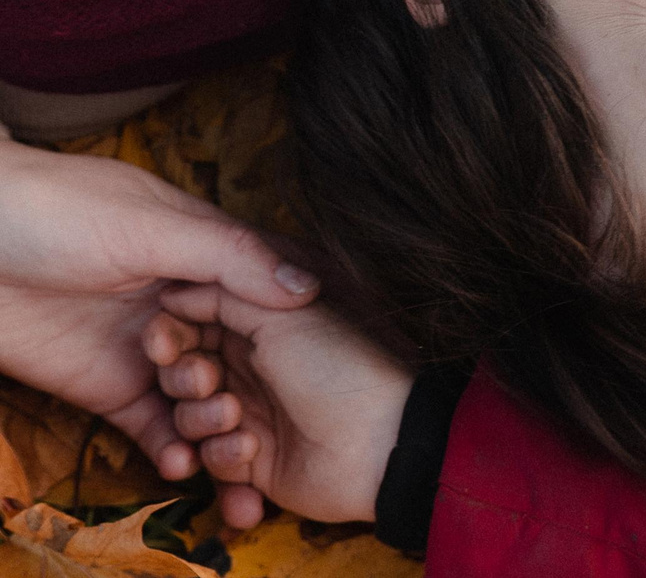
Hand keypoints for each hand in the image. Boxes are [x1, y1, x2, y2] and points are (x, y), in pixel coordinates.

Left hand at [0, 137, 316, 481]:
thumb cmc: (56, 208)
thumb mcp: (151, 225)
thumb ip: (229, 257)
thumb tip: (307, 289)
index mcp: (210, 253)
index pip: (274, 293)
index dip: (308, 329)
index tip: (340, 367)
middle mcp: (189, 303)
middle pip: (246, 356)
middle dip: (269, 398)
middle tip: (282, 437)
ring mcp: (148, 346)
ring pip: (203, 395)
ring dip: (221, 429)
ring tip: (228, 459)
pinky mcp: (106, 384)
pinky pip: (151, 423)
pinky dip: (170, 448)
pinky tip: (182, 465)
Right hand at [145, 286, 411, 528]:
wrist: (378, 443)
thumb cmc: (339, 369)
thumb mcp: (284, 317)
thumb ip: (229, 295)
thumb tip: (178, 291)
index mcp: (262, 323)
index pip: (194, 325)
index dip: (171, 335)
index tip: (161, 344)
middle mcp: (252, 365)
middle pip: (185, 373)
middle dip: (184, 381)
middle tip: (207, 383)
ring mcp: (251, 412)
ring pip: (190, 418)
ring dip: (202, 421)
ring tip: (235, 422)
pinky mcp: (251, 458)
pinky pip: (211, 459)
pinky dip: (221, 458)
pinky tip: (249, 452)